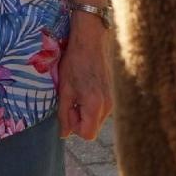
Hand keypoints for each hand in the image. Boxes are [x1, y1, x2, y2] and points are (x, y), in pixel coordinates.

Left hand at [55, 17, 113, 140]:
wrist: (91, 41)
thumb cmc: (74, 63)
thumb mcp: (64, 89)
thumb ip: (64, 113)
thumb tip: (64, 135)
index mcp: (95, 106)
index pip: (87, 134)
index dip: (74, 126)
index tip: (67, 109)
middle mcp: (107, 106)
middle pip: (92, 128)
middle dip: (78, 119)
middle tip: (69, 99)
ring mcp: (111, 100)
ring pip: (95, 119)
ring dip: (83, 112)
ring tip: (75, 91)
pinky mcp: (111, 95)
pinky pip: (99, 110)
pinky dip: (89, 105)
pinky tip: (82, 88)